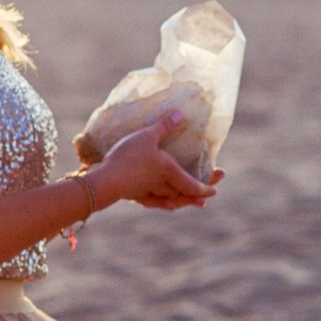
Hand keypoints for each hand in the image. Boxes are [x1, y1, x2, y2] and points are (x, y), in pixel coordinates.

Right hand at [89, 112, 222, 211]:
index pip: (192, 183)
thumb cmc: (129, 157)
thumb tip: (180, 115)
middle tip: (208, 199)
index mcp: (169, 171)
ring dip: (182, 202)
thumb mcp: (147, 136)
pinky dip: (161, 203)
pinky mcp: (134, 195)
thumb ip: (163, 127)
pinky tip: (166, 205)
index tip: (215, 188)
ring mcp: (147, 192)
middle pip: (183, 194)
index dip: (205, 186)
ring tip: (190, 204)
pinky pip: (152, 202)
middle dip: (197, 196)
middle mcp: (162, 185)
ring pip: (170, 200)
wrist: (105, 181)